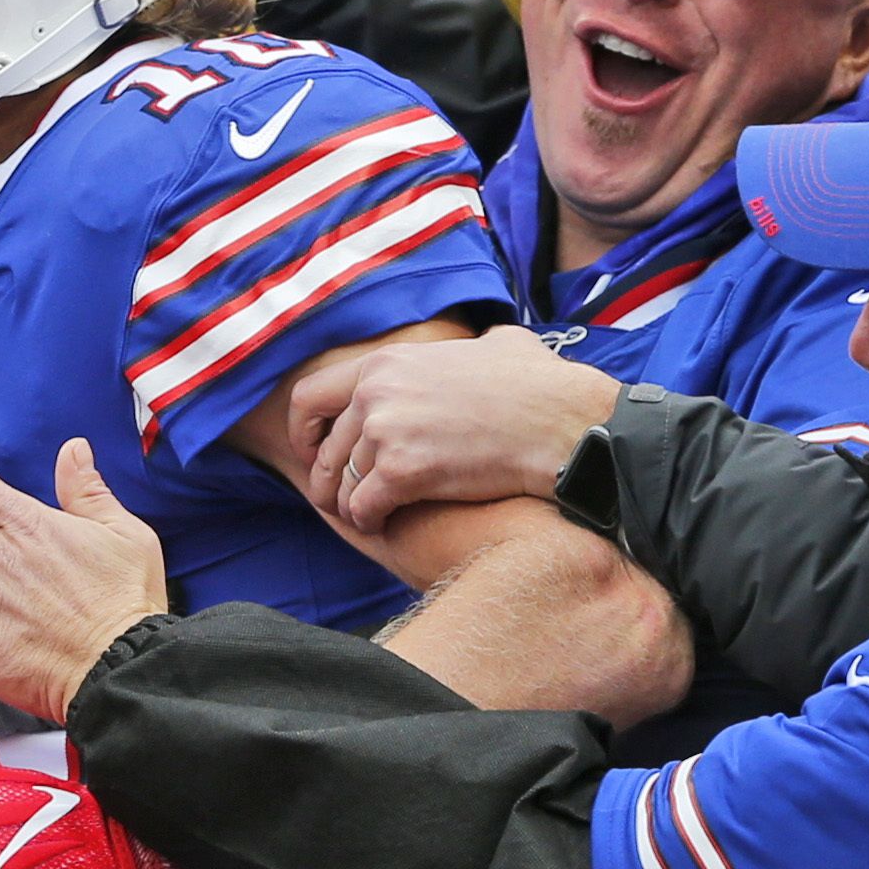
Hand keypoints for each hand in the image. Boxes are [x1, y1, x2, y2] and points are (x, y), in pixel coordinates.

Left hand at [292, 328, 620, 532]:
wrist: (565, 422)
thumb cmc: (543, 386)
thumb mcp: (498, 344)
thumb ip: (469, 348)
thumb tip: (484, 346)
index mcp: (386, 362)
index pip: (310, 397)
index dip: (304, 432)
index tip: (313, 452)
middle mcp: (376, 393)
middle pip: (324, 450)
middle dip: (326, 479)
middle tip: (338, 499)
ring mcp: (387, 432)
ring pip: (342, 485)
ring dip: (350, 505)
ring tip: (365, 516)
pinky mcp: (405, 472)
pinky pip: (363, 508)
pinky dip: (369, 521)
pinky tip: (384, 524)